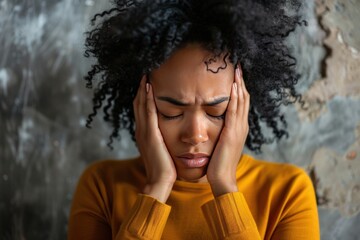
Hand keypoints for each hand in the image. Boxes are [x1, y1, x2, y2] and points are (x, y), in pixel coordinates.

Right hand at [133, 76, 176, 201]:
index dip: (143, 96)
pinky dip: (148, 99)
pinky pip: (148, 113)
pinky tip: (150, 88)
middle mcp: (141, 130)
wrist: (160, 181)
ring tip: (146, 75)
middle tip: (145, 73)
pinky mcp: (150, 135)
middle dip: (141, 89)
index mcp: (144, 133)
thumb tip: (167, 133)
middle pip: (139, 104)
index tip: (148, 83)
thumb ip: (161, 140)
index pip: (142, 110)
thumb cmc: (165, 167)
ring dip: (143, 90)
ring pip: (141, 105)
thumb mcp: (161, 150)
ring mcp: (144, 132)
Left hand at [206, 66, 249, 196]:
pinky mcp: (232, 133)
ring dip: (239, 84)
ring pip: (241, 101)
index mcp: (238, 128)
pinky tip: (233, 86)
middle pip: (243, 98)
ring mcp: (238, 129)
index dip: (239, 88)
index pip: (240, 103)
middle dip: (241, 81)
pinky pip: (234, 111)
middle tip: (238, 65)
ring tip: (237, 69)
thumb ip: (221, 132)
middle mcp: (241, 126)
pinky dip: (235, 97)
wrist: (221, 178)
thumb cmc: (218, 162)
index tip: (235, 74)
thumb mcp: (221, 144)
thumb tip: (216, 124)